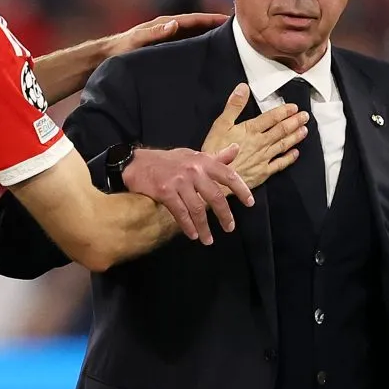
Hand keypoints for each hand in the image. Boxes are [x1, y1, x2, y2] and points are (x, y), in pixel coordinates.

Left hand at [105, 13, 228, 56]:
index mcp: (164, 25)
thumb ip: (154, 33)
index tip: (228, 19)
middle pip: (196, 24)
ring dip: (208, 33)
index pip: (192, 19)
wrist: (106, 55)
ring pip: (192, 32)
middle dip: (215, 24)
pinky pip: (185, 41)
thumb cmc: (120, 49)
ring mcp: (166, 36)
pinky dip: (198, 42)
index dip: (210, 18)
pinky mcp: (163, 45)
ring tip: (227, 37)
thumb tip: (176, 23)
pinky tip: (205, 49)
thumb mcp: (136, 41)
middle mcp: (167, 27)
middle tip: (236, 27)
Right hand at [123, 144, 247, 245]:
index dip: (241, 190)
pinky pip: (180, 213)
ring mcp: (179, 181)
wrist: (138, 163)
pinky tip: (192, 235)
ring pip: (198, 209)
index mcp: (203, 161)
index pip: (228, 175)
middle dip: (224, 215)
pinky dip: (188, 226)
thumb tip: (236, 149)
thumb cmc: (169, 160)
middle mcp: (193, 170)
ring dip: (204, 227)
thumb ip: (215, 157)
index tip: (250, 203)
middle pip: (215, 196)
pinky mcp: (165, 192)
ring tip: (208, 239)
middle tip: (229, 228)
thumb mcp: (193, 155)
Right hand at [202, 83, 308, 188]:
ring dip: (295, 137)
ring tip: (305, 130)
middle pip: (281, 130)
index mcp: (251, 130)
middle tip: (305, 116)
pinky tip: (296, 153)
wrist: (216, 178)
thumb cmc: (215, 151)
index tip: (294, 107)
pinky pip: (280, 164)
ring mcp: (264, 158)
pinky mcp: (263, 172)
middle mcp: (261, 143)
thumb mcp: (220, 124)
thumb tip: (243, 88)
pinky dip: (289, 158)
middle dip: (294, 122)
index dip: (284, 111)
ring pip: (283, 145)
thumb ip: (234, 106)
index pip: (272, 117)